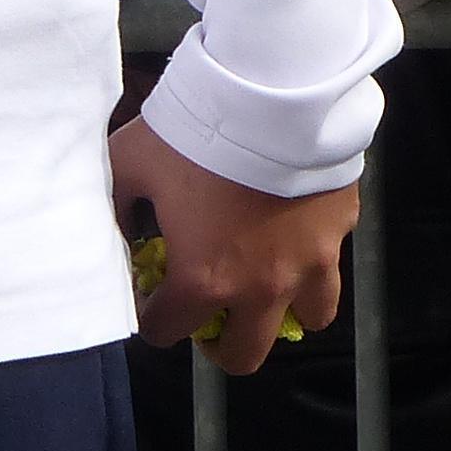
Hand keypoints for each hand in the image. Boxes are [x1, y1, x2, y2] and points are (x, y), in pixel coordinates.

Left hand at [109, 114, 354, 375]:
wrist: (272, 94)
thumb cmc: (195, 133)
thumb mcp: (130, 164)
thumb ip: (115, 205)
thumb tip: (110, 228)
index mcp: (203, 279)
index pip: (167, 332)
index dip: (150, 319)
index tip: (149, 299)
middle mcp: (261, 288)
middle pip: (242, 355)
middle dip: (217, 343)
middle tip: (206, 314)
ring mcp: (308, 265)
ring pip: (307, 320)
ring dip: (281, 311)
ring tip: (262, 284)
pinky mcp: (340, 233)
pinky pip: (329, 266)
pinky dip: (312, 265)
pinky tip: (290, 236)